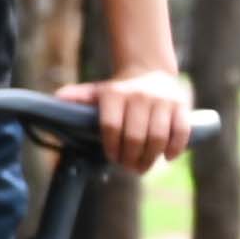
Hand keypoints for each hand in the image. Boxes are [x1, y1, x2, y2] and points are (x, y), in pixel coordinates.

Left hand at [65, 68, 195, 170]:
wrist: (149, 71)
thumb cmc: (119, 91)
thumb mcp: (97, 92)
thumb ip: (79, 97)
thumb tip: (57, 98)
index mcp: (115, 93)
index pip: (111, 127)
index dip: (111, 148)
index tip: (112, 158)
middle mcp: (139, 95)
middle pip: (134, 137)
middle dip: (130, 158)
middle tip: (129, 167)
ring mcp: (162, 100)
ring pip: (157, 137)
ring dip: (150, 158)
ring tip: (143, 166)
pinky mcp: (182, 105)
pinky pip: (181, 131)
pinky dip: (175, 148)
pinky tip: (167, 157)